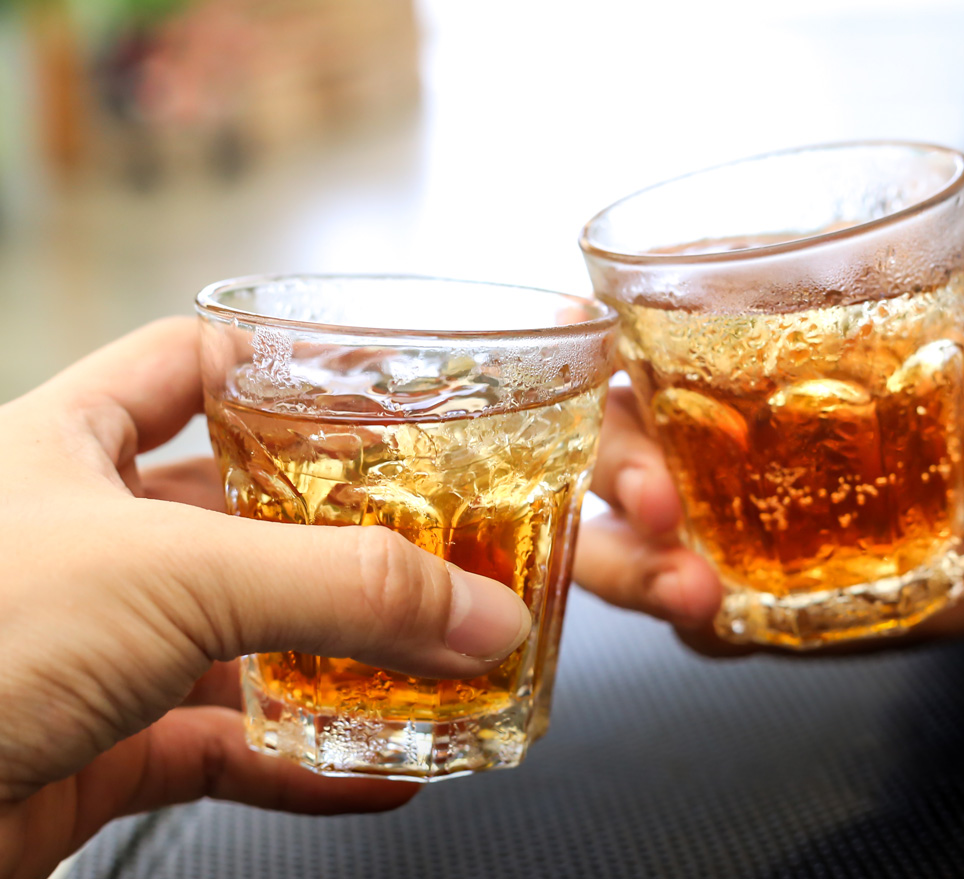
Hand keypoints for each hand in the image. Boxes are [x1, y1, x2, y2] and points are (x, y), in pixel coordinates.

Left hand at [0, 319, 530, 878]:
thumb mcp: (172, 574)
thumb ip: (342, 588)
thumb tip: (476, 614)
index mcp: (68, 445)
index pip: (189, 364)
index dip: (281, 366)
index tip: (370, 388)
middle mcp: (79, 538)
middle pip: (243, 513)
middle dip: (339, 532)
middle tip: (431, 540)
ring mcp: (91, 647)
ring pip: (245, 637)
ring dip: (339, 660)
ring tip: (430, 662)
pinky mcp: (98, 745)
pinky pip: (227, 744)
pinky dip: (306, 761)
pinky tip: (377, 775)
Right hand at [574, 280, 963, 650]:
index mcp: (728, 351)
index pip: (629, 330)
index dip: (591, 338)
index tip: (604, 347)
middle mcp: (695, 436)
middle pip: (607, 443)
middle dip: (617, 473)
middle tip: (659, 505)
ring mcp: (708, 521)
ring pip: (622, 542)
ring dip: (634, 568)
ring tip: (690, 592)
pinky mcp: (735, 594)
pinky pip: (689, 615)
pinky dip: (693, 623)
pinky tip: (721, 623)